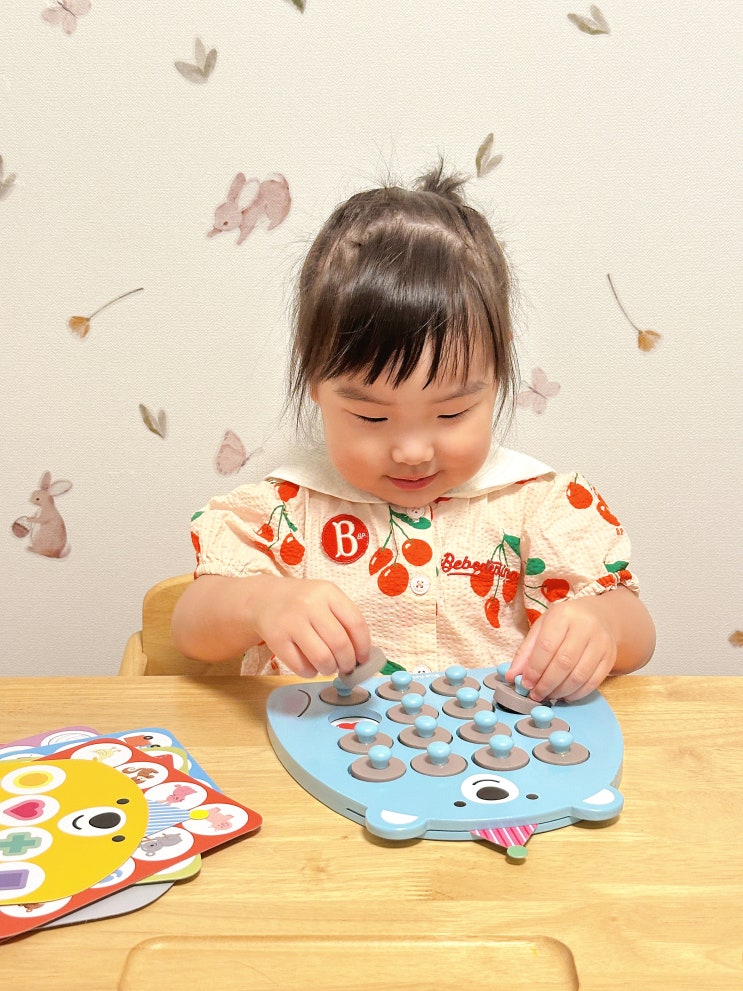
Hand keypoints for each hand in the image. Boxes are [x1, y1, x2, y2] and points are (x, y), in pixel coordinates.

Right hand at [246, 576, 370, 678]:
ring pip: (322, 658)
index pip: (356, 623)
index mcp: (328, 592)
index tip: (363, 658)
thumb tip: (363, 656)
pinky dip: (310, 673)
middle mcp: (310, 604)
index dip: (363, 646)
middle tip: (346, 668)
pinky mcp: (276, 639)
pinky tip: (311, 667)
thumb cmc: (304, 602)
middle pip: (340, 643)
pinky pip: (301, 666)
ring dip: (330, 669)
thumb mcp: (326, 599)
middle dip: (348, 663)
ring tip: (329, 667)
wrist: (264, 598)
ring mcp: (291, 621)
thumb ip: (345, 620)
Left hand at [508, 597, 616, 701]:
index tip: (525, 683)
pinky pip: (593, 682)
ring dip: (560, 691)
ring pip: (579, 675)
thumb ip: (526, 651)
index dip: (534, 668)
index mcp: (563, 615)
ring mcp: (601, 643)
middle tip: (535, 695)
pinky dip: (576, 694)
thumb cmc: (565, 623)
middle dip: (546, 684)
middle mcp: (585, 627)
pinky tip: (564, 695)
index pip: (547, 646)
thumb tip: (511, 676)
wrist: (599, 617)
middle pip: (564, 663)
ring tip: (548, 696)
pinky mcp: (610, 658)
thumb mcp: (542, 628)